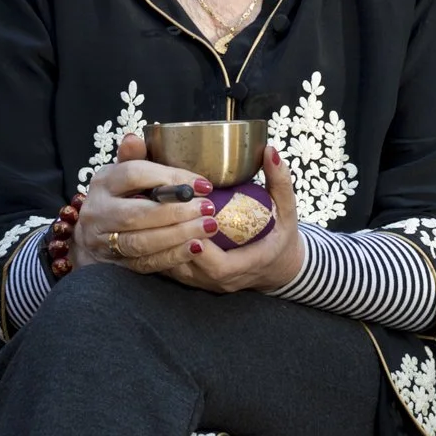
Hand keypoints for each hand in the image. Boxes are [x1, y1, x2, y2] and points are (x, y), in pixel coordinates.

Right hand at [73, 133, 215, 272]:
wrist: (92, 233)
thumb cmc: (118, 195)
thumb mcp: (123, 171)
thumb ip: (134, 156)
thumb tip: (134, 138)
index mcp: (103, 181)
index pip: (134, 175)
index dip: (170, 178)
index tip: (202, 184)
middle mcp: (98, 211)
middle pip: (137, 213)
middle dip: (176, 212)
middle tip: (208, 208)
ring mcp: (103, 241)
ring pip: (141, 241)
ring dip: (178, 235)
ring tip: (208, 227)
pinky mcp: (114, 264)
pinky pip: (145, 263)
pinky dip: (172, 256)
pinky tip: (195, 247)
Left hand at [161, 145, 304, 294]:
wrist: (278, 266)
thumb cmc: (281, 235)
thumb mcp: (287, 209)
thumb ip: (281, 181)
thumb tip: (269, 151)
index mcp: (248, 265)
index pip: (219, 266)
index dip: (200, 247)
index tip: (191, 219)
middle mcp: (222, 281)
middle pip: (189, 268)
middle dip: (172, 240)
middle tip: (161, 208)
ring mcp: (205, 283)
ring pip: (174, 269)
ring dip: (159, 243)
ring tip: (150, 212)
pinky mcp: (193, 279)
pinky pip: (169, 268)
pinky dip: (157, 247)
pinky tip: (149, 224)